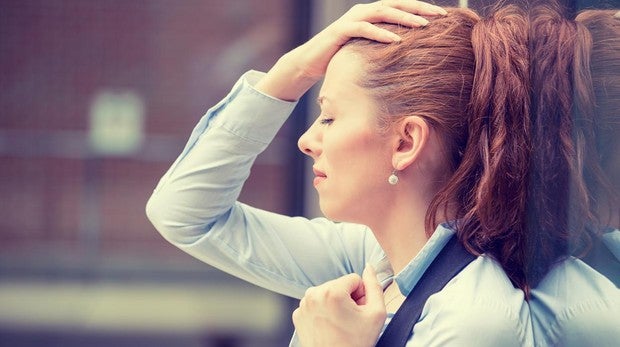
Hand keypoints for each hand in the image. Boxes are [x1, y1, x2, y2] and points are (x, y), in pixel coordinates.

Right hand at [255, 0, 446, 100]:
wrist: (310, 63)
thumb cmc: (341, 58)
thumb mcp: (368, 50)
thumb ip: (385, 47)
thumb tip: (410, 56)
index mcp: (372, 14)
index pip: (401, 6)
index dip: (422, 9)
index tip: (445, 16)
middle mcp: (363, 12)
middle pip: (396, 4)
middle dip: (419, 9)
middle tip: (441, 16)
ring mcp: (351, 19)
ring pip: (382, 12)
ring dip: (403, 18)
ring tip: (422, 25)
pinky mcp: (340, 31)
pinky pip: (364, 29)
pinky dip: (380, 34)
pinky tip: (396, 41)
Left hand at [292, 264, 386, 346]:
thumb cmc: (357, 343)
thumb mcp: (376, 314)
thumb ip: (375, 286)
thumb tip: (370, 267)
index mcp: (330, 291)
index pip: (354, 279)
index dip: (362, 295)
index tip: (359, 311)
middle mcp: (313, 294)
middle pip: (339, 285)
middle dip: (348, 299)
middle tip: (350, 320)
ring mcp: (303, 305)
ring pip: (328, 293)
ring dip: (336, 305)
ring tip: (340, 324)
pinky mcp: (298, 315)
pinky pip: (316, 304)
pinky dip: (323, 312)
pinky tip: (329, 327)